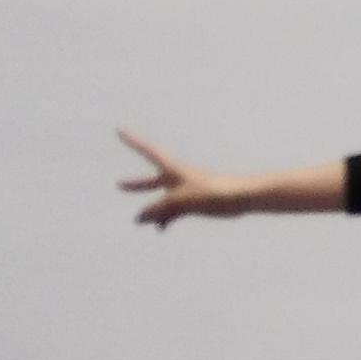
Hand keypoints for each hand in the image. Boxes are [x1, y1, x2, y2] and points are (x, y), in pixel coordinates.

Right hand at [118, 130, 234, 226]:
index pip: (147, 150)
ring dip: (151, 210)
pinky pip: (175, 212)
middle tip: (119, 185)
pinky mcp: (196, 203)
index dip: (132, 141)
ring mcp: (187, 191)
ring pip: (163, 201)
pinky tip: (160, 229)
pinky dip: (166, 220)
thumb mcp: (180, 200)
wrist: (241, 196)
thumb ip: (157, 209)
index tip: (119, 130)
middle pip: (152, 180)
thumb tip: (139, 219)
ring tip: (138, 221)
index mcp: (173, 169)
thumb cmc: (213, 192)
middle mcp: (178, 178)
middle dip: (137, 184)